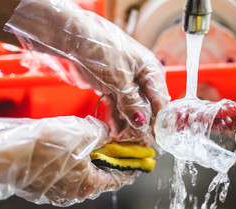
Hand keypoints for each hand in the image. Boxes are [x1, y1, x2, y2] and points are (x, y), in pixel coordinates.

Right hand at [0, 115, 138, 205]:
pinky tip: (70, 152)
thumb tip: (110, 135)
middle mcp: (76, 194)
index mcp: (90, 184)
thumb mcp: (83, 133)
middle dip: (110, 161)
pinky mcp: (46, 188)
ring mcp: (59, 194)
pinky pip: (67, 177)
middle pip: (102, 177)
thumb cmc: (45, 147)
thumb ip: (103, 135)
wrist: (8, 155)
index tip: (140, 160)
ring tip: (91, 145)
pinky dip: (75, 166)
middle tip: (115, 147)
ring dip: (91, 163)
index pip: (120, 178)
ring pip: (84, 177)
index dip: (132, 166)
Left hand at [5, 0, 169, 141]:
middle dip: (139, 124)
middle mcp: (142, 79)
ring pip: (133, 110)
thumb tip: (142, 123)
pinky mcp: (115, 89)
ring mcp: (128, 85)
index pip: (160, 100)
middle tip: (133, 140)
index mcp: (150, 71)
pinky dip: (117, 118)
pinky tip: (113, 129)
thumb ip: (132, 102)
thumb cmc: (100, 52)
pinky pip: (120, 108)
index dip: (157, 120)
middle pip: (147, 107)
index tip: (152, 137)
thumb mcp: (118, 79)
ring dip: (127, 124)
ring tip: (120, 136)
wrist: (75, 42)